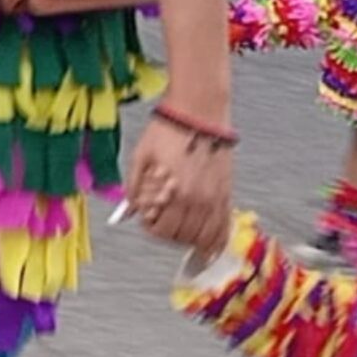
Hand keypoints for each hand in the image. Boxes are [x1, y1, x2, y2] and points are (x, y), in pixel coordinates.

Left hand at [126, 116, 234, 253]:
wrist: (198, 112)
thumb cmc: (167, 130)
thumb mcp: (140, 157)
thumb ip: (133, 187)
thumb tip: (128, 211)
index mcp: (173, 192)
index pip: (161, 229)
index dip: (151, 228)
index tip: (147, 220)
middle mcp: (197, 200)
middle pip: (182, 236)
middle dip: (167, 233)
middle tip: (161, 221)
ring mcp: (215, 198)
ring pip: (204, 238)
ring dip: (189, 239)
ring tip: (180, 228)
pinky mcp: (227, 193)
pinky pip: (225, 227)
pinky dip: (216, 240)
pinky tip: (209, 244)